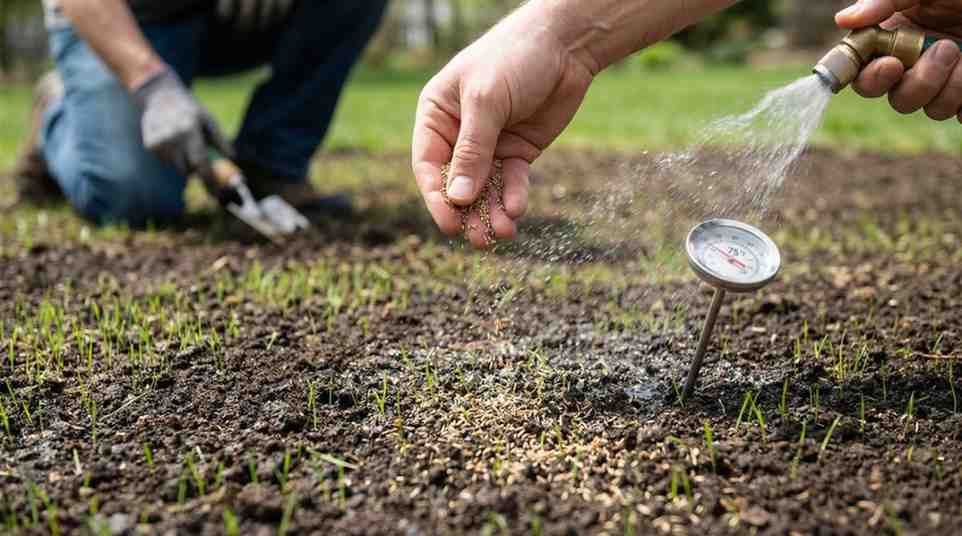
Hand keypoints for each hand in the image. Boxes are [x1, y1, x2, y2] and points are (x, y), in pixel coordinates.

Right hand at [133, 67, 232, 175]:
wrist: (161, 96)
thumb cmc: (191, 110)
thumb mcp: (209, 120)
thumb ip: (221, 140)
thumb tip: (233, 158)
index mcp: (190, 130)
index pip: (200, 162)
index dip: (208, 180)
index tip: (215, 194)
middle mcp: (173, 137)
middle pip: (187, 169)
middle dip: (196, 170)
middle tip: (200, 159)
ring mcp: (159, 141)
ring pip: (176, 166)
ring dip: (184, 161)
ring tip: (183, 141)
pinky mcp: (150, 144)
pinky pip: (166, 161)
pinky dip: (172, 156)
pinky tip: (171, 139)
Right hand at [412, 11, 595, 247]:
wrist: (565, 45)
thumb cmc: (514, 58)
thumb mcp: (487, 101)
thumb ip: (472, 150)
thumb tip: (458, 197)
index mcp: (437, 116)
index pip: (429, 165)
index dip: (437, 197)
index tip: (450, 224)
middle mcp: (459, 134)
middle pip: (457, 184)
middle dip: (468, 213)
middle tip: (479, 240)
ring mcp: (490, 145)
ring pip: (485, 189)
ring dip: (491, 212)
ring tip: (502, 233)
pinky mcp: (518, 151)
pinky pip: (512, 181)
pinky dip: (514, 196)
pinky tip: (517, 210)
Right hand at [837, 0, 961, 120]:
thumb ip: (886, 1)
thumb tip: (843, 21)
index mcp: (895, 35)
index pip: (860, 68)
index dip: (867, 75)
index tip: (890, 66)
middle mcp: (913, 61)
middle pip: (890, 96)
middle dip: (915, 82)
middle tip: (944, 50)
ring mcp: (942, 80)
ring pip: (924, 107)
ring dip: (947, 84)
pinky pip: (957, 113)